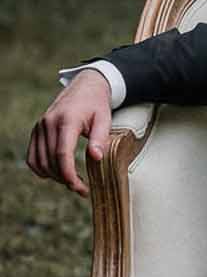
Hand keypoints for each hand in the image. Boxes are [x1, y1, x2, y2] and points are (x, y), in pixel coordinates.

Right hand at [27, 71, 113, 197]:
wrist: (84, 87)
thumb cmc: (96, 105)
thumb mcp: (104, 119)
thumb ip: (100, 138)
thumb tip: (96, 158)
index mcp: (66, 120)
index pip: (62, 153)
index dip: (69, 174)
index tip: (80, 188)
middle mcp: (48, 123)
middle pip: (51, 161)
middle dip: (65, 179)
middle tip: (82, 189)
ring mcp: (39, 127)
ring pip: (40, 162)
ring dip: (54, 176)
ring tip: (72, 181)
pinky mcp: (36, 131)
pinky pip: (32, 157)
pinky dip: (41, 169)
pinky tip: (57, 174)